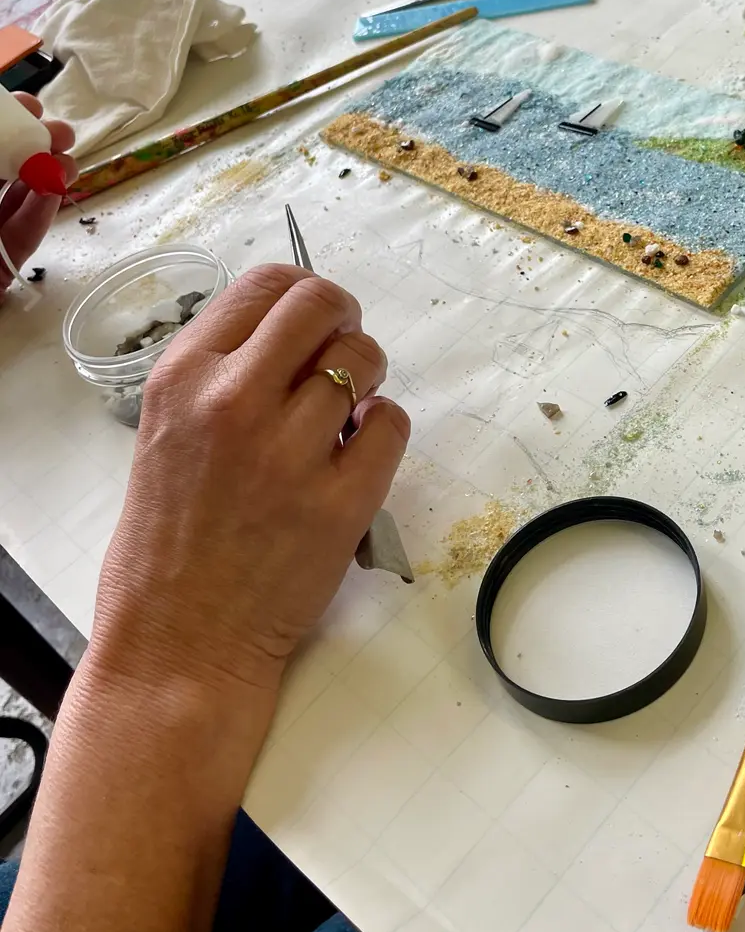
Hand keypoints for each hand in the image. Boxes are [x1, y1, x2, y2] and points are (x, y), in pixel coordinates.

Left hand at [0, 94, 76, 293]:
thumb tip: (8, 136)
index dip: (1, 122)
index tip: (25, 105)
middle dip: (30, 145)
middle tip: (59, 131)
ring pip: (13, 201)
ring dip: (46, 175)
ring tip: (70, 160)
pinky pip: (20, 238)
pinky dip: (41, 212)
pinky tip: (59, 189)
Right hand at [91, 266, 409, 696]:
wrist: (176, 646)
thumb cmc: (166, 545)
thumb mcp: (165, 432)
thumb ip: (220, 376)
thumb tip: (293, 333)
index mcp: (183, 378)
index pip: (267, 285)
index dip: (304, 295)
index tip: (315, 322)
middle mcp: (233, 401)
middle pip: (323, 305)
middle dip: (344, 321)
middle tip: (345, 356)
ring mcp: (289, 452)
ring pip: (364, 361)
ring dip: (367, 380)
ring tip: (345, 417)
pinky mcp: (340, 502)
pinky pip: (392, 425)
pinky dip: (384, 431)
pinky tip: (357, 455)